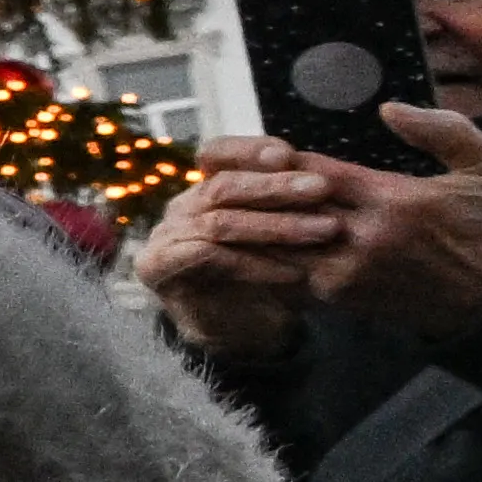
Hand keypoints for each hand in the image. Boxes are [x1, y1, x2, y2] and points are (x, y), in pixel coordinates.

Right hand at [131, 150, 320, 363]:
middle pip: (222, 186)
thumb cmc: (264, 275)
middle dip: (275, 186)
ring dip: (275, 226)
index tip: (289, 154)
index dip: (249, 150)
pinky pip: (208, 255)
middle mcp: (180, 208)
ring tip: (323, 232)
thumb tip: (322, 172)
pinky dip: (253, 263)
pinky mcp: (158, 266)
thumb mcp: (281, 232)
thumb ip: (286, 203)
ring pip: (219, 221)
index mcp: (203, 189)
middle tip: (322, 188)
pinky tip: (293, 272)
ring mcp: (165, 236)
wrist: (240, 330)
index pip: (216, 154)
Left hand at [154, 114, 481, 352]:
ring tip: (211, 210)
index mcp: (395, 202)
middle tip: (210, 177)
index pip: (314, 174)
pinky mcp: (347, 302)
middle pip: (285, 210)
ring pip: (279, 248)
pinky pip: (290, 278)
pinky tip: (240, 246)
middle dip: (250, 194)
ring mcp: (351, 275)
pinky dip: (265, 261)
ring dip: (249, 230)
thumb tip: (388, 110)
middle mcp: (365, 241)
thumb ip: (441, 130)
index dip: (278, 160)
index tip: (253, 147)